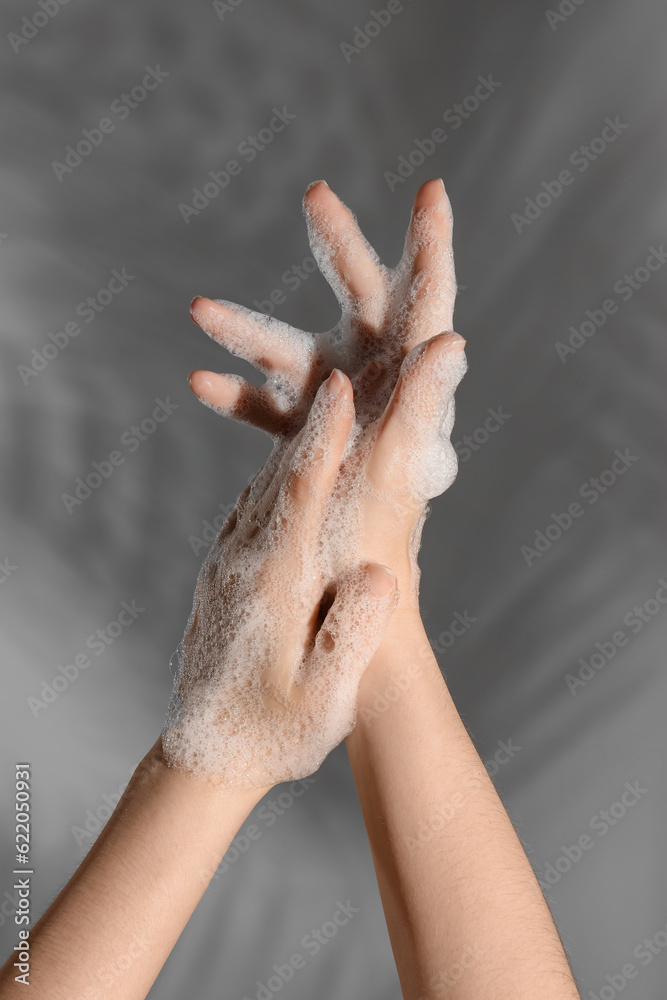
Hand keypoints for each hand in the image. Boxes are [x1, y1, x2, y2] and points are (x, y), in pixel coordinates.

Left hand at [163, 371, 398, 787]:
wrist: (202, 758)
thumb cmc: (271, 736)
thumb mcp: (322, 702)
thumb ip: (350, 637)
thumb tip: (380, 572)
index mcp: (272, 583)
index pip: (300, 492)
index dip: (323, 435)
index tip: (341, 385)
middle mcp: (242, 560)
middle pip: (283, 471)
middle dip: (320, 418)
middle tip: (354, 371)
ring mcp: (225, 564)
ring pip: (264, 486)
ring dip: (299, 441)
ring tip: (332, 404)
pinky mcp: (220, 574)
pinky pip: (252, 509)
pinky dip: (280, 477)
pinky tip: (295, 468)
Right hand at [188, 179, 466, 612]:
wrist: (346, 598)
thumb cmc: (378, 540)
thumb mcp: (398, 468)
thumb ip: (425, 404)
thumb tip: (454, 339)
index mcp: (414, 383)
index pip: (430, 298)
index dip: (432, 244)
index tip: (431, 191)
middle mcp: (381, 384)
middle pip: (363, 298)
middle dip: (338, 247)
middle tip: (315, 197)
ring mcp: (341, 406)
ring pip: (297, 348)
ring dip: (248, 328)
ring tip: (199, 310)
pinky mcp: (310, 434)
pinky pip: (270, 402)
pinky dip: (239, 393)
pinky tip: (197, 383)